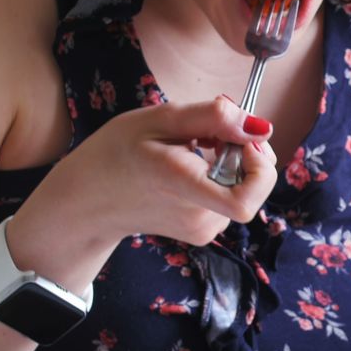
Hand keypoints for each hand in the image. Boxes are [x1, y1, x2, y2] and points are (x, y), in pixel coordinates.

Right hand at [14, 95, 278, 249]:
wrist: (88, 200)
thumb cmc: (116, 154)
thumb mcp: (160, 119)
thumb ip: (214, 118)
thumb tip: (262, 126)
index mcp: (182, 185)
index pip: (246, 200)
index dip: (260, 168)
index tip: (243, 141)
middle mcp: (197, 216)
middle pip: (255, 189)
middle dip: (249, 156)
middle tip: (215, 135)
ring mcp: (202, 229)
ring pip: (245, 190)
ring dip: (234, 165)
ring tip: (194, 150)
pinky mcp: (203, 232)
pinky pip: (231, 198)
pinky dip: (223, 179)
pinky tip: (193, 167)